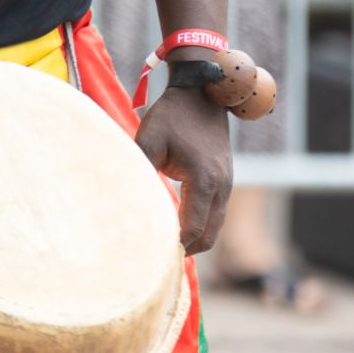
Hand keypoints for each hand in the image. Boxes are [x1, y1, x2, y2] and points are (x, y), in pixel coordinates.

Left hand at [132, 76, 233, 255]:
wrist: (201, 94)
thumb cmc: (170, 116)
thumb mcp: (148, 140)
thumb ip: (140, 170)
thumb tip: (125, 201)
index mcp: (204, 180)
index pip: (193, 229)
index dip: (174, 246)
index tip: (152, 255)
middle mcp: (221, 187)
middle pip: (208, 236)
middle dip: (185, 249)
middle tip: (157, 257)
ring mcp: (227, 185)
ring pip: (215, 228)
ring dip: (194, 239)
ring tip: (165, 246)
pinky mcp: (226, 181)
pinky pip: (216, 215)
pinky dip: (200, 226)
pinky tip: (177, 227)